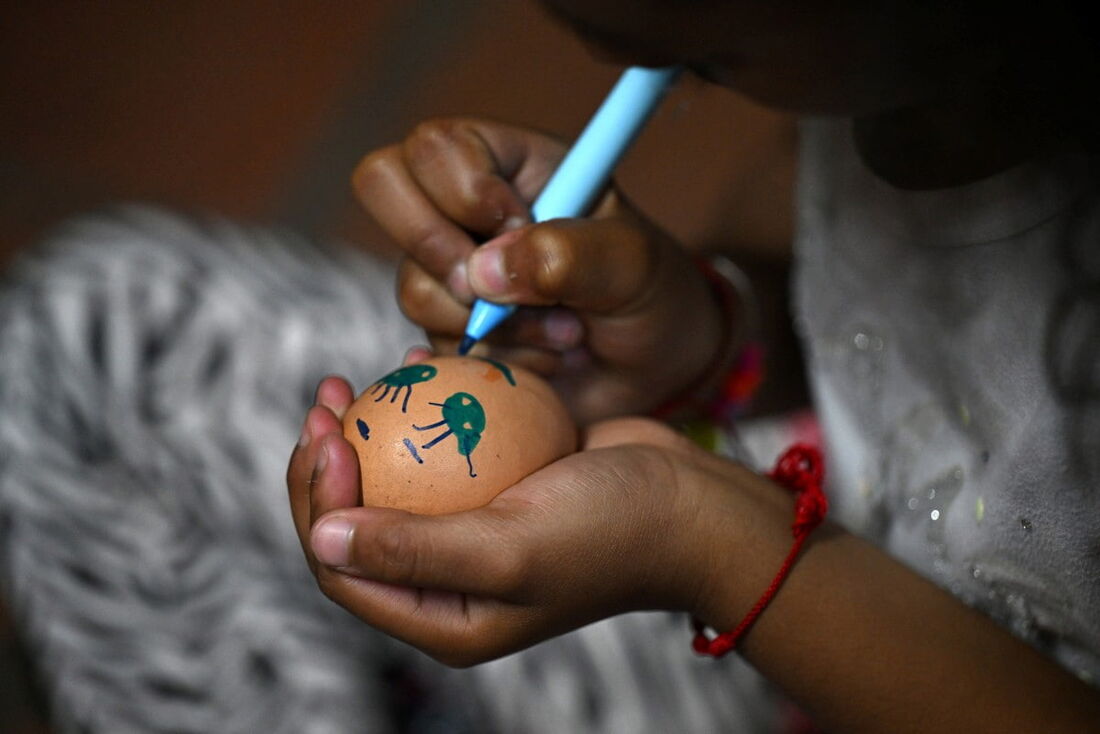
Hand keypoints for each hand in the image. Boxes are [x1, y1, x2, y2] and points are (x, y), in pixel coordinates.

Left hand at [287, 373, 786, 666]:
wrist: (691, 504)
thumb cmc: (609, 533)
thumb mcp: (510, 549)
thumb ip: (414, 551)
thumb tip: (322, 540)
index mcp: (443, 617)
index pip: (343, 572)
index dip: (316, 506)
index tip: (328, 439)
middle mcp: (450, 581)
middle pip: (356, 524)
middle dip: (324, 468)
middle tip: (324, 403)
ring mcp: (474, 529)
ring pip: (392, 482)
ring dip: (361, 435)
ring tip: (344, 385)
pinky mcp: (497, 485)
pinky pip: (440, 450)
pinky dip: (420, 415)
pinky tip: (409, 371)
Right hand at [353, 118, 729, 423]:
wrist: (657, 369)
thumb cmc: (651, 293)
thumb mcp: (631, 263)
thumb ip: (567, 253)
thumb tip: (483, 272)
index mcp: (511, 162)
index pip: (434, 145)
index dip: (465, 192)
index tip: (522, 225)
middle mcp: (468, 209)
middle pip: (383, 185)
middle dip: (441, 249)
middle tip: (502, 285)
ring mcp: (453, 271)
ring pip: (413, 285)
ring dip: (496, 324)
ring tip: (565, 331)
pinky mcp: (453, 330)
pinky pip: (436, 346)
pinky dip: (496, 361)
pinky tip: (547, 360)